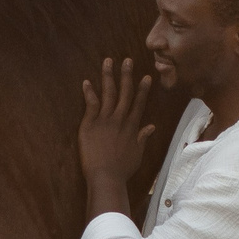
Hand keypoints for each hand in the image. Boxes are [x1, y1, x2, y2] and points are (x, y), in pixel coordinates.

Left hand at [78, 57, 155, 204]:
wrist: (106, 177)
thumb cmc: (122, 169)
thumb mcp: (137, 154)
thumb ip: (143, 138)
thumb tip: (151, 126)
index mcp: (132, 127)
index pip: (138, 103)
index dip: (142, 89)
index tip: (146, 76)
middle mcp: (120, 120)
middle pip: (124, 93)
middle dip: (126, 75)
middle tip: (128, 60)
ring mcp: (104, 120)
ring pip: (108, 93)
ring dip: (108, 76)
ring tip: (108, 61)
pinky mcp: (90, 124)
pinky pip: (90, 104)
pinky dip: (89, 92)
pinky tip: (87, 81)